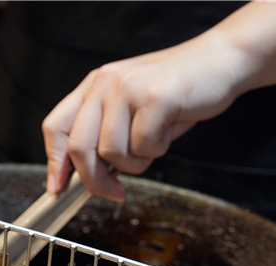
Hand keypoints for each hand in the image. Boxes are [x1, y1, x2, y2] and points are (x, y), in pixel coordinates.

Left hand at [42, 32, 252, 199]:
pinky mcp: (154, 97)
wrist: (220, 63)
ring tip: (155, 141)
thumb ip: (105, 138)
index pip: (56, 127)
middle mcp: (105, 84)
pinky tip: (170, 129)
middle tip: (115, 192)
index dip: (55, 163)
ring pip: (112, 152)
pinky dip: (159, 149)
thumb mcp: (131, 113)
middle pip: (80, 148)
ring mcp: (127, 88)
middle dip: (95, 181)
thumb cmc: (176, 95)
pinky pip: (144, 146)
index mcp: (94, 87)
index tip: (58, 189)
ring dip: (136, 162)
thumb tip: (85, 177)